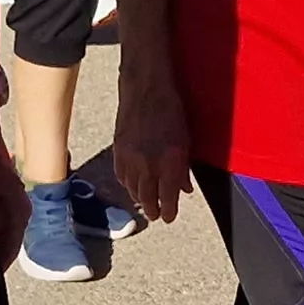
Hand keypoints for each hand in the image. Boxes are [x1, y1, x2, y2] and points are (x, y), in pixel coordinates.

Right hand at [112, 87, 194, 228]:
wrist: (146, 87)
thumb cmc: (172, 109)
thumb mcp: (186, 140)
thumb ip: (184, 167)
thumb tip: (185, 188)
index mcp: (170, 162)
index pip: (168, 198)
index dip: (169, 211)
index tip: (169, 217)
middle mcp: (149, 164)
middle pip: (148, 199)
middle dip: (153, 210)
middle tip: (156, 215)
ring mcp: (131, 158)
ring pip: (132, 189)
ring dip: (139, 198)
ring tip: (145, 202)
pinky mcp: (118, 150)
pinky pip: (121, 176)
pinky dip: (127, 183)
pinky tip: (132, 184)